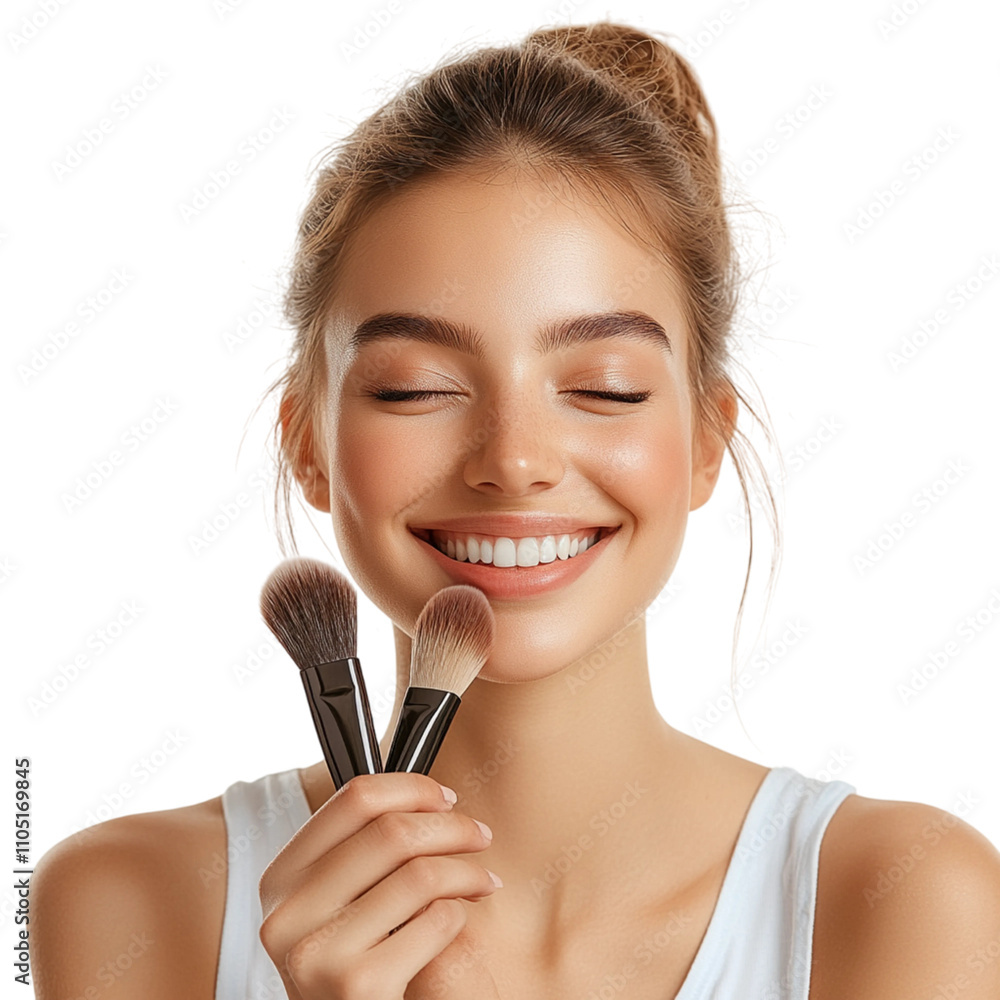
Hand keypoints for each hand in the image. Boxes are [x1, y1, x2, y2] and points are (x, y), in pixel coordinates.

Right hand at [258, 771, 501, 998]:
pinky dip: (459, 916)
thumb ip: (357, 851)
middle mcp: (288, 914)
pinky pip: (436, 922)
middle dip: (452, 827)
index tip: (446, 798)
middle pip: (392, 831)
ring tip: (483, 880)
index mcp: (281, 879)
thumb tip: (424, 795)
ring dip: (467, 871)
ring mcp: (318, 952)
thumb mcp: (335, 904)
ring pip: (420, 875)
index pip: (354, 798)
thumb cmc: (353, 965)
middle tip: (480, 836)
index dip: (412, 788)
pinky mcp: (357, 986)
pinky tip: (459, 922)